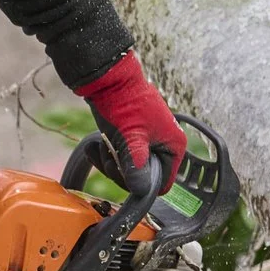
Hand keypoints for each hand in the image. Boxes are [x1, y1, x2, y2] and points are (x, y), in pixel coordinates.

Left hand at [77, 51, 186, 189]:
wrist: (108, 79)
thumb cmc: (124, 104)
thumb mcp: (131, 140)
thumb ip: (136, 168)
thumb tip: (140, 191)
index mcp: (174, 145)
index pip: (162, 183)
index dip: (142, 185)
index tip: (124, 175)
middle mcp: (164, 144)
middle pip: (143, 176)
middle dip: (122, 171)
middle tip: (109, 158)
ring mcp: (148, 139)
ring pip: (129, 167)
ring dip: (111, 162)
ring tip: (101, 147)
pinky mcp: (132, 135)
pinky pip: (121, 155)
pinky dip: (107, 153)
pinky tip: (95, 146)